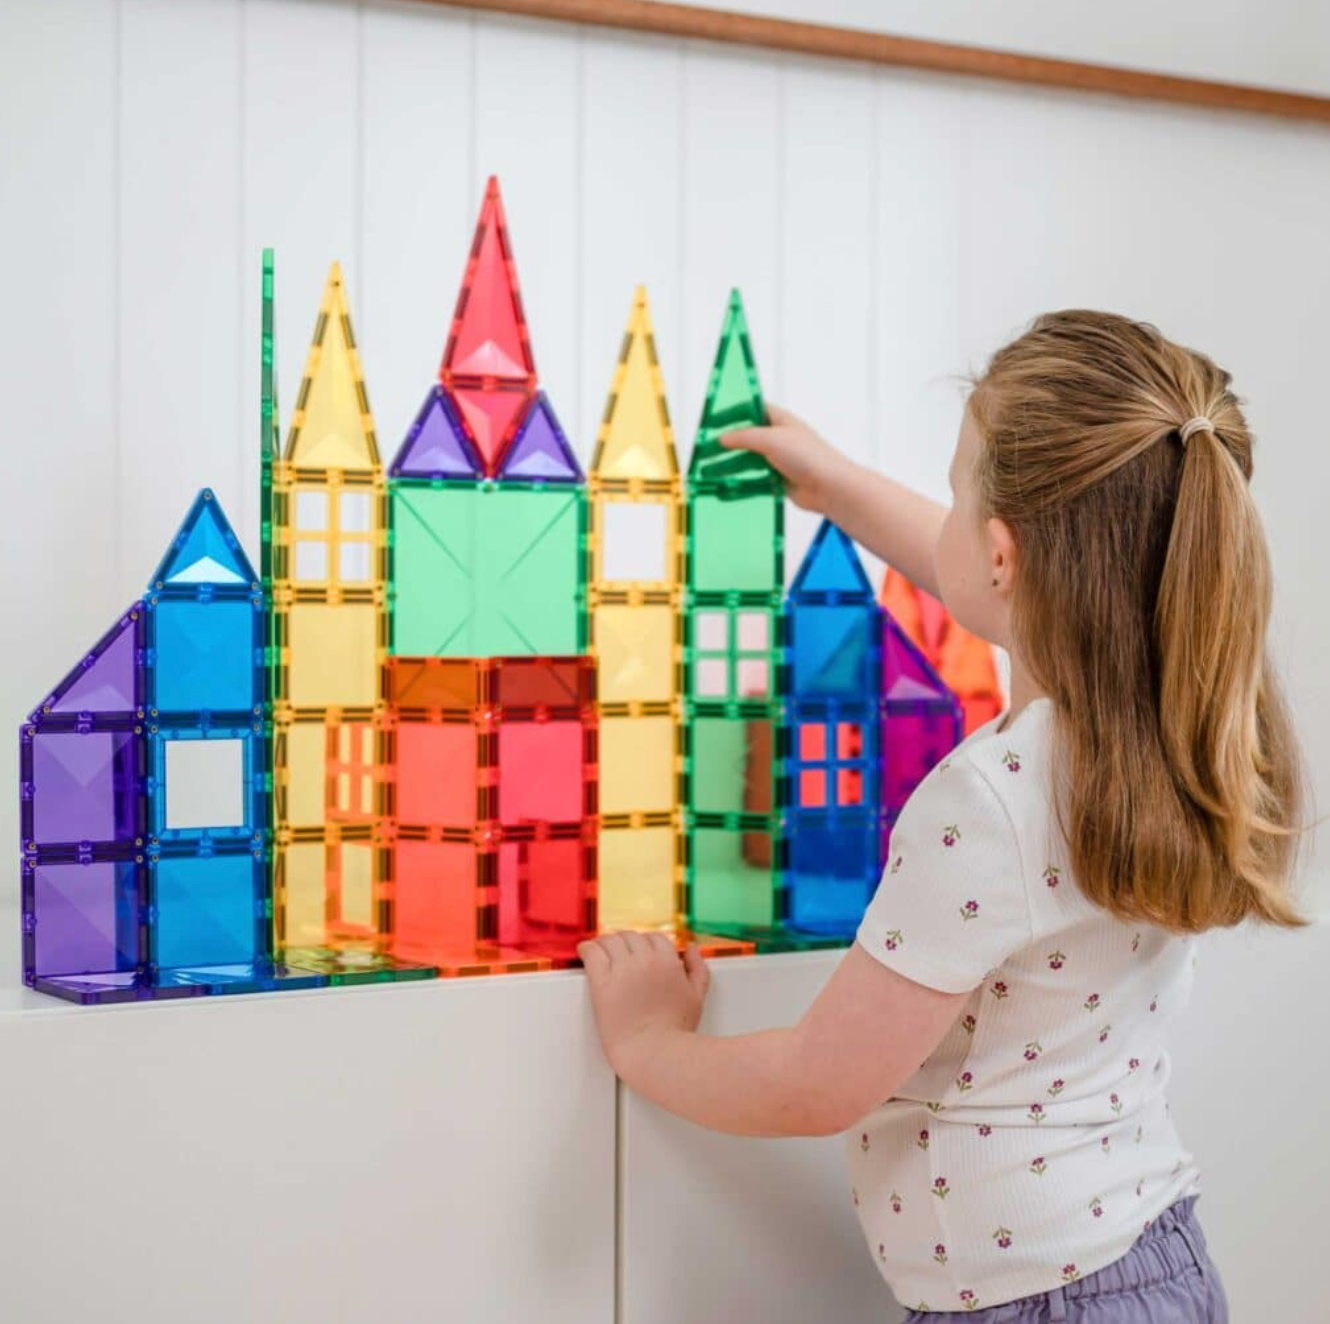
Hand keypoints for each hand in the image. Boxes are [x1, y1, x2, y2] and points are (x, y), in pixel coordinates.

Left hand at [576, 931, 710, 1077]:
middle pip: (630, 937)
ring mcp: (622, 970)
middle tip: (618, 952)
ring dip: (605, 943)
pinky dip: (587, 948)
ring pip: (610, 941)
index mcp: (668, 962)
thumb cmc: (675, 1031)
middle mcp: (645, 960)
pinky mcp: (602, 983)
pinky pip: (592, 953)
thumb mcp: (696, 997)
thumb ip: (697, 969)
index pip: (654, 938)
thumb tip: (691, 949)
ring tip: (600, 950)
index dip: (645, 943)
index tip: (637, 950)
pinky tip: (585, 951)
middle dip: (625, 942)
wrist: (654, 1054)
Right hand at [720, 403, 858, 514]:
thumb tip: (722, 438)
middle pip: (745, 439)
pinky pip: (754, 481)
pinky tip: (724, 490)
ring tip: (707, 473)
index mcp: (780, 420)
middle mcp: (779, 438)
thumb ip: (744, 437)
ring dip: (727, 467)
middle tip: (703, 452)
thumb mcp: (771, 439)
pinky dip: (739, 485)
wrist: (829, 487)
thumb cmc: (809, 456)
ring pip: (747, 462)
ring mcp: (779, 460)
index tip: (710, 423)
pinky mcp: (780, 480)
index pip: (750, 411)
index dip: (730, 415)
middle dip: (724, 446)